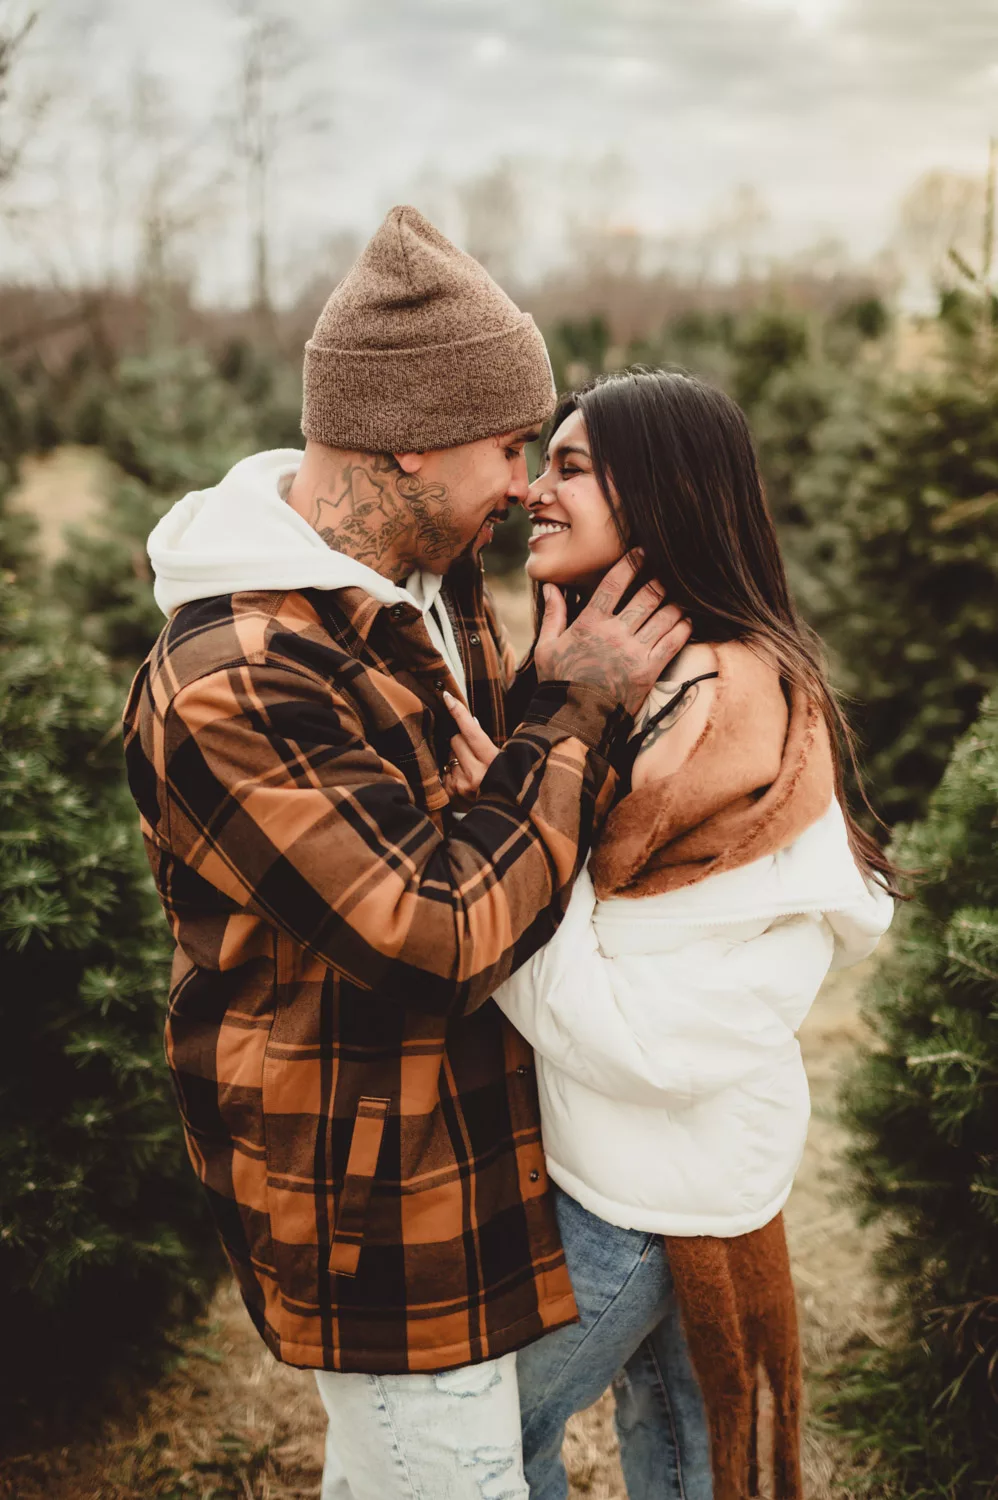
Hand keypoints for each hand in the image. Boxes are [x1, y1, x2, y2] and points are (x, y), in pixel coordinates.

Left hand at [442, 692, 499, 802]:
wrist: (504, 814)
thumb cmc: (509, 781)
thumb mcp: (506, 759)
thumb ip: (488, 741)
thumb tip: (470, 721)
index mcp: (494, 762)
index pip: (471, 731)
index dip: (458, 712)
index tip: (446, 696)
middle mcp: (476, 774)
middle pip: (455, 740)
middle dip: (462, 741)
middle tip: (474, 751)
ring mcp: (462, 785)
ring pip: (448, 755)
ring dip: (457, 758)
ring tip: (472, 770)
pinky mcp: (452, 794)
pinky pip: (444, 772)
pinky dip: (452, 773)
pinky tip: (465, 781)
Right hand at [533, 551, 690, 716]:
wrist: (575, 719)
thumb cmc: (559, 682)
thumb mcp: (547, 646)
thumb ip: (553, 614)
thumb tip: (551, 587)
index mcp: (590, 623)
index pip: (614, 582)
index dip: (631, 563)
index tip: (643, 551)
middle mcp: (615, 633)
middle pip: (647, 595)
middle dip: (661, 578)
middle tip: (669, 570)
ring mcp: (635, 651)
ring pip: (665, 615)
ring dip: (676, 601)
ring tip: (682, 593)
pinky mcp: (649, 670)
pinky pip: (674, 641)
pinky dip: (684, 626)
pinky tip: (687, 619)